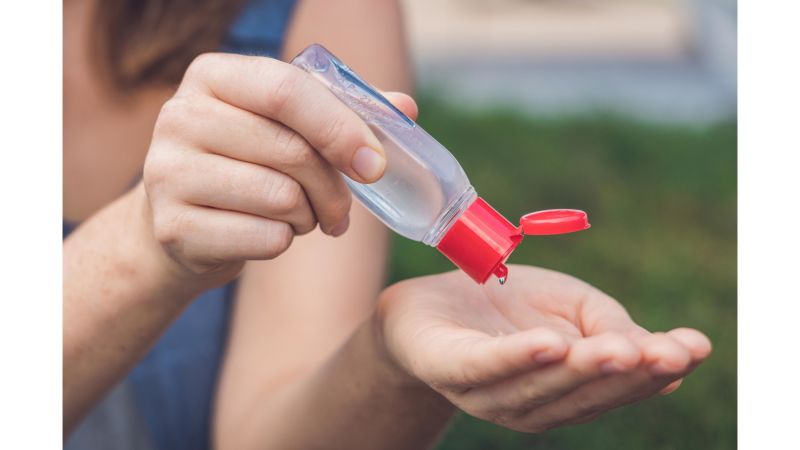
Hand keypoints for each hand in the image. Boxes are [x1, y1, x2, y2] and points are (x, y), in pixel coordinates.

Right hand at [141, 53, 416, 281]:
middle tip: (342, 210)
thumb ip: (343, 112)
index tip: (377, 165)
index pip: (288, 91)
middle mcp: (180, 116)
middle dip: (334, 188)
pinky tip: (269, 234)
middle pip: (292, 150)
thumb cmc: (247, 166)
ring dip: (309, 217)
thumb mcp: (287, 128)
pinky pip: (265, 239)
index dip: (342, 129)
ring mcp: (166, 172)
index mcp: (213, 76)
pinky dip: (283, 243)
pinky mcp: (172, 227)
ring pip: (281, 197)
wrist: (182, 226)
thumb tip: (405, 107)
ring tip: (298, 216)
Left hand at [376, 265, 711, 432]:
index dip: (656, 370)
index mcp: (566, 390)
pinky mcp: (450, 368)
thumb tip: (669, 354)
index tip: (695, 347)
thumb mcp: (570, 305)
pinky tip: (549, 344)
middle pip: (582, 394)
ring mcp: (488, 393)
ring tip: (618, 350)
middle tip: (665, 353)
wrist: (428, 301)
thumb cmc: (505, 305)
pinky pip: (486, 367)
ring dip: (580, 370)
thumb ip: (611, 326)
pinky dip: (517, 358)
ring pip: (539, 387)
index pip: (615, 387)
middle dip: (626, 375)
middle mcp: (531, 403)